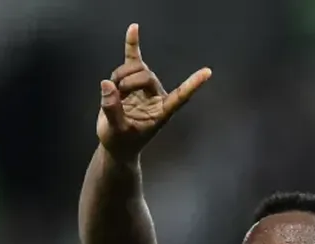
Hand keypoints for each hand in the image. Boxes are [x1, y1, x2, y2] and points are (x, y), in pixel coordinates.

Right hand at [97, 23, 211, 160]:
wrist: (116, 145)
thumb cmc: (121, 143)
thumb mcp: (116, 131)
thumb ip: (113, 110)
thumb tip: (107, 84)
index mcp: (162, 112)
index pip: (181, 96)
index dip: (192, 85)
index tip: (208, 72)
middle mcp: (157, 97)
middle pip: (147, 75)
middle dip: (128, 81)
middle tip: (116, 94)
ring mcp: (144, 88)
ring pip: (136, 69)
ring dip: (120, 76)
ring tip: (112, 93)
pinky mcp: (131, 83)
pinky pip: (132, 60)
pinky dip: (132, 45)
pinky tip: (134, 28)